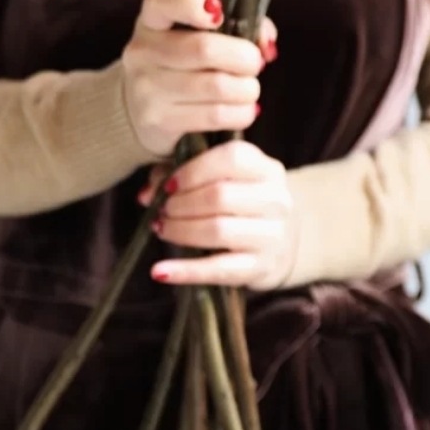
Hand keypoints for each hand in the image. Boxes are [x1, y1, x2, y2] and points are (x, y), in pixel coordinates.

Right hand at [120, 0, 276, 162]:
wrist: (141, 109)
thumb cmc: (182, 62)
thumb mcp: (195, 33)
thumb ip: (235, 23)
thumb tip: (265, 41)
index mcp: (151, 20)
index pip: (163, 2)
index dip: (194, 4)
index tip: (221, 16)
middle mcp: (143, 51)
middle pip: (204, 49)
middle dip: (244, 57)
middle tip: (255, 63)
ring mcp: (147, 88)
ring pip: (215, 85)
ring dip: (247, 89)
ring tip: (250, 89)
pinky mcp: (158, 121)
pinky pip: (214, 115)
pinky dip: (241, 113)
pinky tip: (244, 110)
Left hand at [140, 138, 298, 291]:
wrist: (282, 242)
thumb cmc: (242, 203)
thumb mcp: (224, 179)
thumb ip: (183, 175)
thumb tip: (147, 193)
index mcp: (267, 169)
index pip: (232, 158)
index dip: (194, 170)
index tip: (170, 184)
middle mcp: (276, 200)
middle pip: (220, 195)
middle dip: (182, 204)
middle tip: (163, 210)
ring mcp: (273, 235)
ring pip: (218, 230)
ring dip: (181, 231)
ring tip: (162, 229)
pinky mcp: (261, 267)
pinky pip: (218, 269)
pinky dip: (185, 271)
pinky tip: (159, 271)